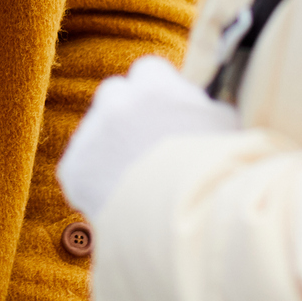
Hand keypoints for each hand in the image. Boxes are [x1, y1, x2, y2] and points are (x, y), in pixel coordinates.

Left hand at [57, 56, 238, 219]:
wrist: (189, 229)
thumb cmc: (219, 177)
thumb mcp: (226, 129)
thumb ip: (206, 107)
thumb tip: (203, 102)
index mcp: (154, 85)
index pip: (149, 70)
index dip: (159, 92)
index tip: (167, 111)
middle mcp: (116, 102)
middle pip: (115, 94)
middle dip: (129, 112)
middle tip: (148, 143)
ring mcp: (91, 134)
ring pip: (97, 131)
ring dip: (112, 145)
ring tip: (140, 179)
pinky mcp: (74, 170)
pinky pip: (83, 167)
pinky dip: (98, 179)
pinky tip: (123, 198)